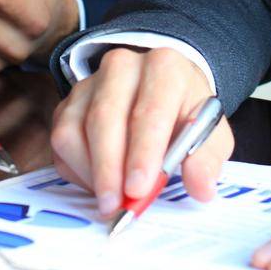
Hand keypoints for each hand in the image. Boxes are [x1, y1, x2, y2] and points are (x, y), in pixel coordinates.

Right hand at [48, 46, 233, 217]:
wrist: (162, 92)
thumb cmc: (184, 114)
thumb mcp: (209, 132)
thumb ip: (206, 159)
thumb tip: (200, 187)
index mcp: (164, 66)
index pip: (150, 110)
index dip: (143, 152)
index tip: (138, 189)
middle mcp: (122, 65)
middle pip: (105, 117)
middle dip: (109, 168)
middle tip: (117, 204)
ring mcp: (90, 82)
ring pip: (75, 130)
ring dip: (91, 173)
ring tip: (110, 199)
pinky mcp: (68, 102)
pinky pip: (61, 140)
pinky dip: (77, 169)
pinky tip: (98, 182)